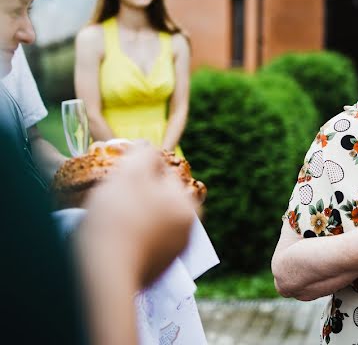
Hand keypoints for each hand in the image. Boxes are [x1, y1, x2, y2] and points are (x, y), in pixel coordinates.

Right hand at [79, 146, 197, 287]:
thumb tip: (149, 148)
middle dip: (138, 195)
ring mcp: (172, 254)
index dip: (139, 170)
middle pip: (159, 199)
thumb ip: (144, 154)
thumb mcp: (131, 175)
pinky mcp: (155, 272)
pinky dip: (130, 240)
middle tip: (113, 199)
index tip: (119, 177)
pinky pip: (142, 245)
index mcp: (188, 205)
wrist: (103, 275)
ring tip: (110, 220)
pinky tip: (113, 240)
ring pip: (151, 222)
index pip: (165, 174)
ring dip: (134, 217)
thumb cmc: (118, 219)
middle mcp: (188, 230)